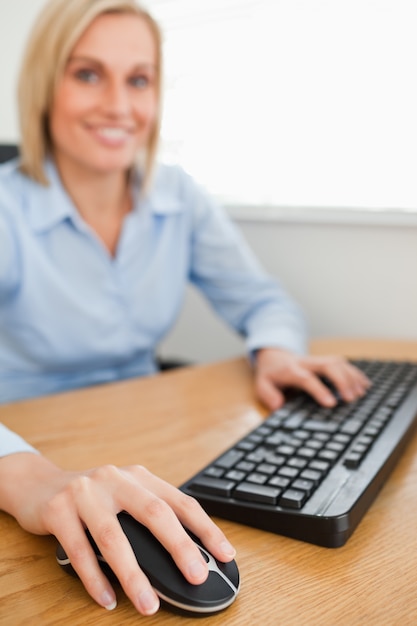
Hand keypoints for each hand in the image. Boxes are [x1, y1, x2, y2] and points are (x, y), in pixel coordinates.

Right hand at [0, 453, 235, 615]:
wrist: (38, 484)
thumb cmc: (91, 497)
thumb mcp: (124, 496)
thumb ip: (149, 517)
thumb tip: (188, 557)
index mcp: (139, 476)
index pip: (180, 501)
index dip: (206, 528)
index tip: (226, 554)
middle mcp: (115, 479)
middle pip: (153, 513)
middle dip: (178, 547)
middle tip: (196, 576)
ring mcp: (85, 492)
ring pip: (113, 537)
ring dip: (133, 575)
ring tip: (148, 605)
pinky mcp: (58, 509)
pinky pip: (78, 550)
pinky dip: (94, 579)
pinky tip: (107, 599)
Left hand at [254, 347, 370, 410]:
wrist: (274, 355)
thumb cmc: (271, 373)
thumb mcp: (261, 384)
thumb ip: (268, 395)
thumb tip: (278, 405)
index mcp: (291, 370)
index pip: (307, 379)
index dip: (319, 390)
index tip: (331, 404)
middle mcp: (307, 362)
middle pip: (328, 365)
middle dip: (342, 380)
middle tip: (351, 398)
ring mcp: (318, 360)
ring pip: (338, 362)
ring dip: (351, 376)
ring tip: (360, 393)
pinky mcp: (325, 360)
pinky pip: (343, 363)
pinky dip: (355, 373)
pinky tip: (365, 384)